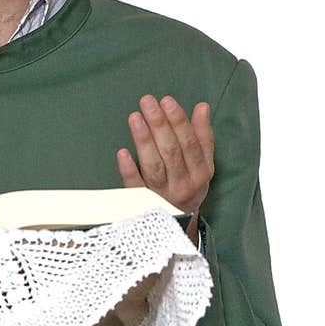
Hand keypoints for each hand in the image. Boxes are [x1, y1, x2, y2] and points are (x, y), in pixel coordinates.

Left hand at [117, 95, 213, 239]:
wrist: (177, 224)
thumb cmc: (189, 186)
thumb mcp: (202, 164)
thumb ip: (203, 136)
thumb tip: (202, 107)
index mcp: (200, 173)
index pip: (190, 143)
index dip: (179, 121)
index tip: (167, 101)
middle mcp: (184, 185)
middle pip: (171, 152)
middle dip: (159, 124)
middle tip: (147, 102)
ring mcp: (162, 195)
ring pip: (154, 165)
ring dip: (144, 140)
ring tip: (135, 117)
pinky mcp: (143, 203)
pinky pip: (136, 187)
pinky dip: (129, 170)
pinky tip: (122, 153)